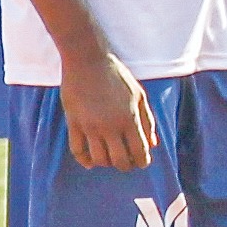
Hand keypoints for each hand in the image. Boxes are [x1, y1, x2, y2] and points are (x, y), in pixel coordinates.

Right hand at [62, 50, 157, 170]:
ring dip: (106, 163)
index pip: (139, 152)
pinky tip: (91, 162)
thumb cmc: (117, 75)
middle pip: (119, 161)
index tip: (142, 162)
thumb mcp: (139, 95)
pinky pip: (77, 150)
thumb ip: (147, 121)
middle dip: (126, 165)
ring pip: (99, 159)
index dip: (142, 161)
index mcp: (130, 120)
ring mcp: (90, 127)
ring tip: (110, 158)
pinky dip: (84, 160)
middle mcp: (110, 127)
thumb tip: (153, 144)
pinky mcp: (73, 123)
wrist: (87, 60)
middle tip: (127, 162)